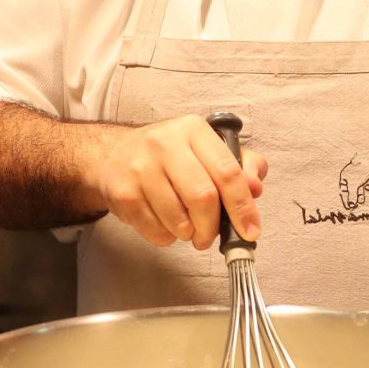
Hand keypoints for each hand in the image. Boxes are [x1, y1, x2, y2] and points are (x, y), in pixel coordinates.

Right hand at [85, 114, 266, 250]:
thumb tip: (255, 188)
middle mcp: (165, 144)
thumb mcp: (206, 148)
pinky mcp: (123, 193)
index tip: (250, 230)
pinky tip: (165, 223)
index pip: (227, 171)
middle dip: (212, 227)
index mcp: (193, 130)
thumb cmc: (169, 155)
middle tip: (210, 237)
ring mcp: (140, 168)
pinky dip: (167, 237)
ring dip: (189, 234)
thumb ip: (239, 165)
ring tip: (187, 228)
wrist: (113, 154)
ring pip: (179, 220)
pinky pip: (156, 231)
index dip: (242, 206)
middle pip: (203, 198)